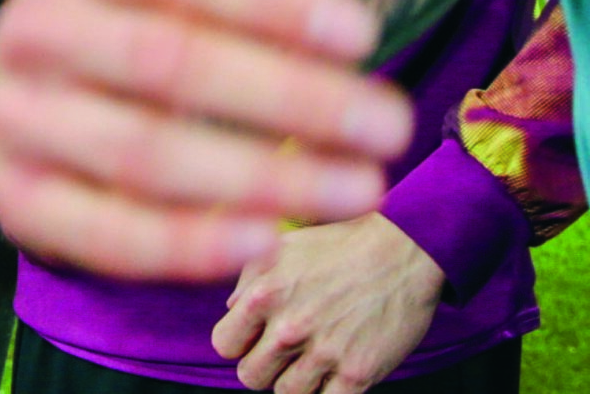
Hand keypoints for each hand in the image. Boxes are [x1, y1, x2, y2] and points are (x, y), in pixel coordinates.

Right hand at [0, 0, 412, 283]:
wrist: (41, 92)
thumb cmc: (142, 32)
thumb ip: (248, 6)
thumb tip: (351, 49)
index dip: (267, 0)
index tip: (364, 37)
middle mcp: (27, 26)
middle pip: (161, 60)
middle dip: (287, 96)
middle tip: (389, 125)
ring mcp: (11, 113)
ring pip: (139, 151)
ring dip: (262, 176)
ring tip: (359, 189)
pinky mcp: (13, 195)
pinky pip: (103, 233)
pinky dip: (189, 244)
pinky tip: (268, 237)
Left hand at [211, 213, 444, 393]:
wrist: (402, 252)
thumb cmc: (338, 246)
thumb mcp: (281, 249)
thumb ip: (249, 280)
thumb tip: (232, 309)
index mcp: (264, 295)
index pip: (225, 344)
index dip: (238, 343)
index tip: (253, 338)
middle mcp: (289, 328)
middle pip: (251, 376)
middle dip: (263, 367)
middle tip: (283, 354)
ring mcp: (325, 354)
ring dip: (296, 380)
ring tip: (311, 360)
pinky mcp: (359, 373)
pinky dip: (328, 391)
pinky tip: (335, 373)